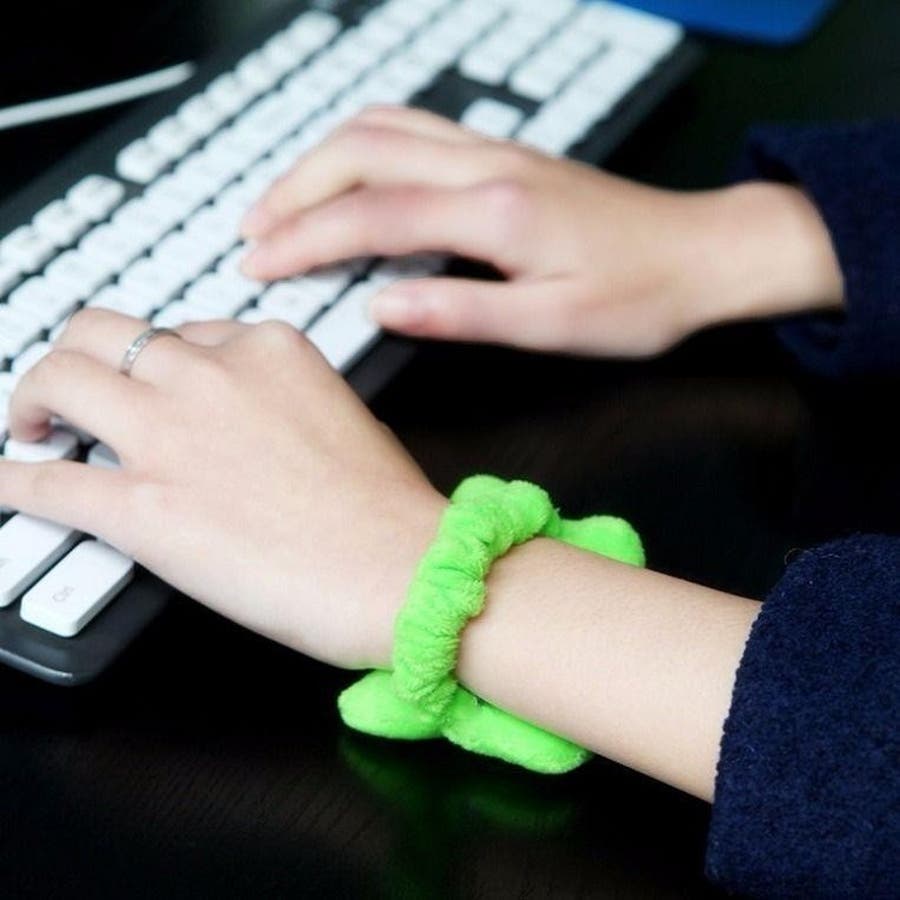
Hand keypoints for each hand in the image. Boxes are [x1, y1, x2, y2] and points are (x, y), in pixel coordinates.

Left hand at [0, 310, 444, 668]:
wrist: (402, 570)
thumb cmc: (387, 509)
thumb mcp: (341, 417)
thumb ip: (281, 401)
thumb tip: (244, 423)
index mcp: (267, 348)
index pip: (181, 330)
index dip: (154, 361)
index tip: (147, 382)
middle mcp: (209, 375)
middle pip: (101, 331)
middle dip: (74, 355)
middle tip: (68, 391)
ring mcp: (169, 436)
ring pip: (58, 380)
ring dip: (32, 401)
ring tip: (32, 426)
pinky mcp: (142, 508)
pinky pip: (46, 482)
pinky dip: (14, 480)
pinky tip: (7, 481)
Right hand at [240, 106, 843, 356]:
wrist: (702, 253)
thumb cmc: (640, 297)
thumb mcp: (552, 325)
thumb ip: (461, 313)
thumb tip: (380, 304)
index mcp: (495, 212)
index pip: (371, 215)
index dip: (305, 240)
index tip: (258, 266)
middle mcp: (487, 166)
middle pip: (360, 152)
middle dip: (292, 191)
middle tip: (251, 233)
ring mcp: (494, 151)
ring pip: (381, 128)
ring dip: (320, 161)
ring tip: (282, 205)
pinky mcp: (502, 155)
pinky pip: (413, 129)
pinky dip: (361, 147)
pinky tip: (348, 175)